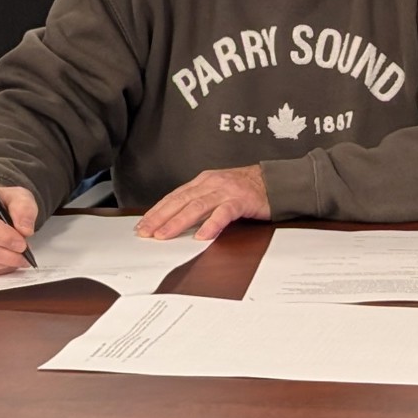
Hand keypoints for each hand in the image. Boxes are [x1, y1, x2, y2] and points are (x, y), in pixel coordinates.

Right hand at [0, 183, 38, 275]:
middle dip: (6, 254)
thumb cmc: (0, 203)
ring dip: (1, 264)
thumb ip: (24, 209)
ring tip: (17, 260)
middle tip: (23, 256)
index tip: (21, 244)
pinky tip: (4, 264)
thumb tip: (25, 229)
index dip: (3, 236)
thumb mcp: (18, 196)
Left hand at [139, 164, 269, 239]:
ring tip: (165, 235)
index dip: (156, 211)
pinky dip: (211, 225)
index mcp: (203, 181)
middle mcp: (211, 183)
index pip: (174, 197)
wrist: (275, 181)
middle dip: (160, 217)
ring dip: (178, 222)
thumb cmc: (246, 189)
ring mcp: (226, 191)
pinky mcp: (242, 200)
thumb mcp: (218, 191)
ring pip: (197, 206)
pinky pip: (224, 213)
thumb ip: (200, 202)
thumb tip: (176, 220)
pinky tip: (202, 236)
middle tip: (145, 232)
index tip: (143, 225)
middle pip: (180, 201)